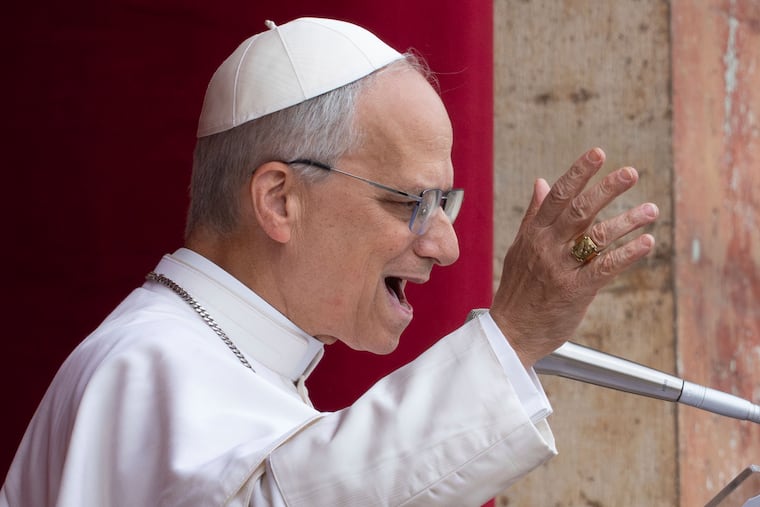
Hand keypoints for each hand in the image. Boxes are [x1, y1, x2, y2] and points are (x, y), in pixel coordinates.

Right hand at [490, 147, 657, 367]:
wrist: (510, 333)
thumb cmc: (517, 291)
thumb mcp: (519, 248)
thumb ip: (533, 215)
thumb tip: (540, 182)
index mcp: (533, 234)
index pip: (557, 196)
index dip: (578, 173)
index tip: (598, 153)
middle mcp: (546, 247)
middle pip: (579, 210)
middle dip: (607, 188)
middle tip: (631, 173)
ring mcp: (560, 268)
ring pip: (596, 237)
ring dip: (627, 220)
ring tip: (650, 209)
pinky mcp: (574, 291)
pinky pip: (604, 267)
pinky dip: (627, 254)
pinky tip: (646, 242)